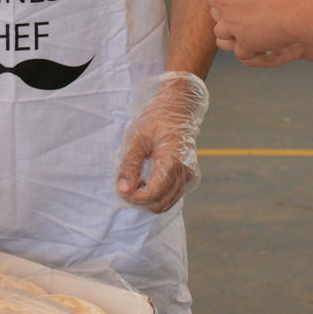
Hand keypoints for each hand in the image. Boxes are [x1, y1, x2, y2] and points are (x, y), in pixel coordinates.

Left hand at [115, 71, 206, 212]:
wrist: (178, 109)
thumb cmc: (156, 121)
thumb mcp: (137, 140)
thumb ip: (129, 166)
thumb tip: (123, 190)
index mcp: (173, 162)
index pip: (152, 194)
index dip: (134, 197)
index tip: (121, 189)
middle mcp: (186, 173)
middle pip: (160, 204)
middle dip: (140, 201)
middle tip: (126, 186)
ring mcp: (191, 177)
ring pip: (167, 204)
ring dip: (148, 199)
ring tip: (136, 182)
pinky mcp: (190, 178)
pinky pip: (172, 196)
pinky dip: (157, 196)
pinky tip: (146, 181)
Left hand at [191, 0, 308, 64]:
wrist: (305, 6)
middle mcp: (222, 1)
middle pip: (210, 1)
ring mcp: (232, 25)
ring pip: (219, 28)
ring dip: (231, 24)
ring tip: (252, 18)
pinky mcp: (244, 44)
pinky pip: (235, 48)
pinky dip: (244, 46)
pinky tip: (257, 38)